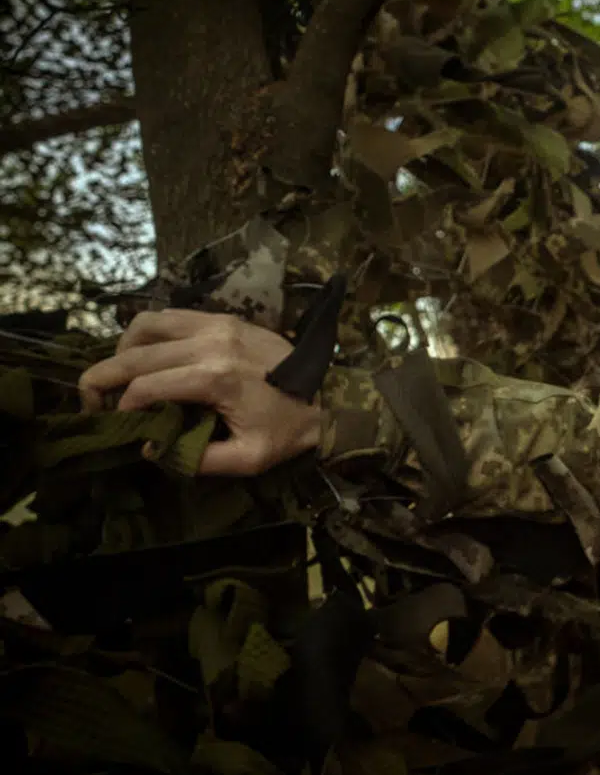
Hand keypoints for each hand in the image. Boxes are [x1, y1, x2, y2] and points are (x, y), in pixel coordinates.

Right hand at [78, 309, 322, 475]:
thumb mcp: (249, 458)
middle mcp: (211, 343)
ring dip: (123, 350)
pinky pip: (171, 315)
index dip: (120, 409)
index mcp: (215, 378)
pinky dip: (148, 332)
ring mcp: (217, 324)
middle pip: (135, 353)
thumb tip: (151, 448)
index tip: (115, 425)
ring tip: (120, 377)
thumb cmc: (291, 429)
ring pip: (147, 325)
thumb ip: (197, 459)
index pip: (144, 388)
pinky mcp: (225, 317)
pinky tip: (147, 355)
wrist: (332, 395)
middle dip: (103, 378)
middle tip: (92, 401)